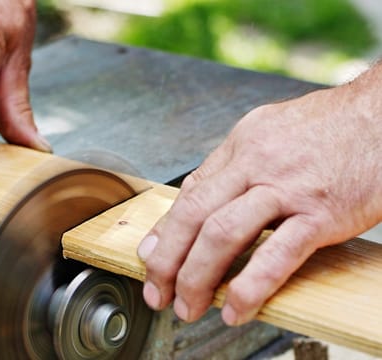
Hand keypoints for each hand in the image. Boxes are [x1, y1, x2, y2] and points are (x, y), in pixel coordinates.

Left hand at [138, 66, 381, 325]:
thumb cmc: (329, 129)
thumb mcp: (268, 135)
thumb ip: (235, 167)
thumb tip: (201, 196)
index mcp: (241, 147)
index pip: (190, 193)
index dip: (164, 230)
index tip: (149, 257)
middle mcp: (255, 164)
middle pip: (194, 214)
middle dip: (168, 260)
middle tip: (157, 292)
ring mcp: (286, 188)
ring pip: (223, 233)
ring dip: (197, 276)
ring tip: (189, 306)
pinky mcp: (319, 213)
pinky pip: (276, 254)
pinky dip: (251, 286)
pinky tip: (236, 308)